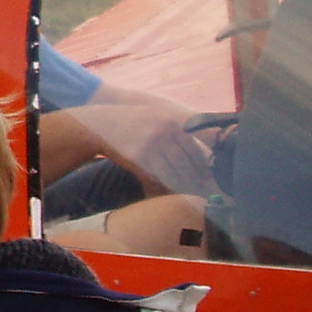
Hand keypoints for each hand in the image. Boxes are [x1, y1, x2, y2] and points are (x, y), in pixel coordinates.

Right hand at [79, 102, 217, 197]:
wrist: (105, 124)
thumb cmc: (135, 123)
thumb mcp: (159, 119)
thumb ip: (179, 133)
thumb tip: (202, 156)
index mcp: (172, 123)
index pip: (194, 149)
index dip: (202, 166)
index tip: (206, 177)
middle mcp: (162, 132)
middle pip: (184, 163)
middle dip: (192, 178)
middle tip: (199, 189)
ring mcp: (149, 144)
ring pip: (171, 172)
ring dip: (179, 185)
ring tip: (186, 193)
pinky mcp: (137, 157)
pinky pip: (154, 176)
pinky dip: (162, 186)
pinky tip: (167, 191)